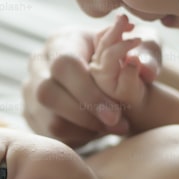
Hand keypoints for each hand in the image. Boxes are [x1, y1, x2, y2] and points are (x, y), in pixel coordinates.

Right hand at [22, 20, 161, 147]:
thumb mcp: (141, 45)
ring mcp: (30, 90)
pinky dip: (76, 137)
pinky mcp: (32, 114)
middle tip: (117, 127)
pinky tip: (97, 132)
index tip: (117, 113)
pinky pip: (49, 133)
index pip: (64, 64)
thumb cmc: (125, 56)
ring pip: (46, 117)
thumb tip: (143, 67)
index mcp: (61, 41)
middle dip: (84, 114)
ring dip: (82, 129)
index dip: (89, 92)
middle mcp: (38, 63)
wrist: (106, 72)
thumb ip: (147, 51)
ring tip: (111, 130)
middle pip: (48, 92)